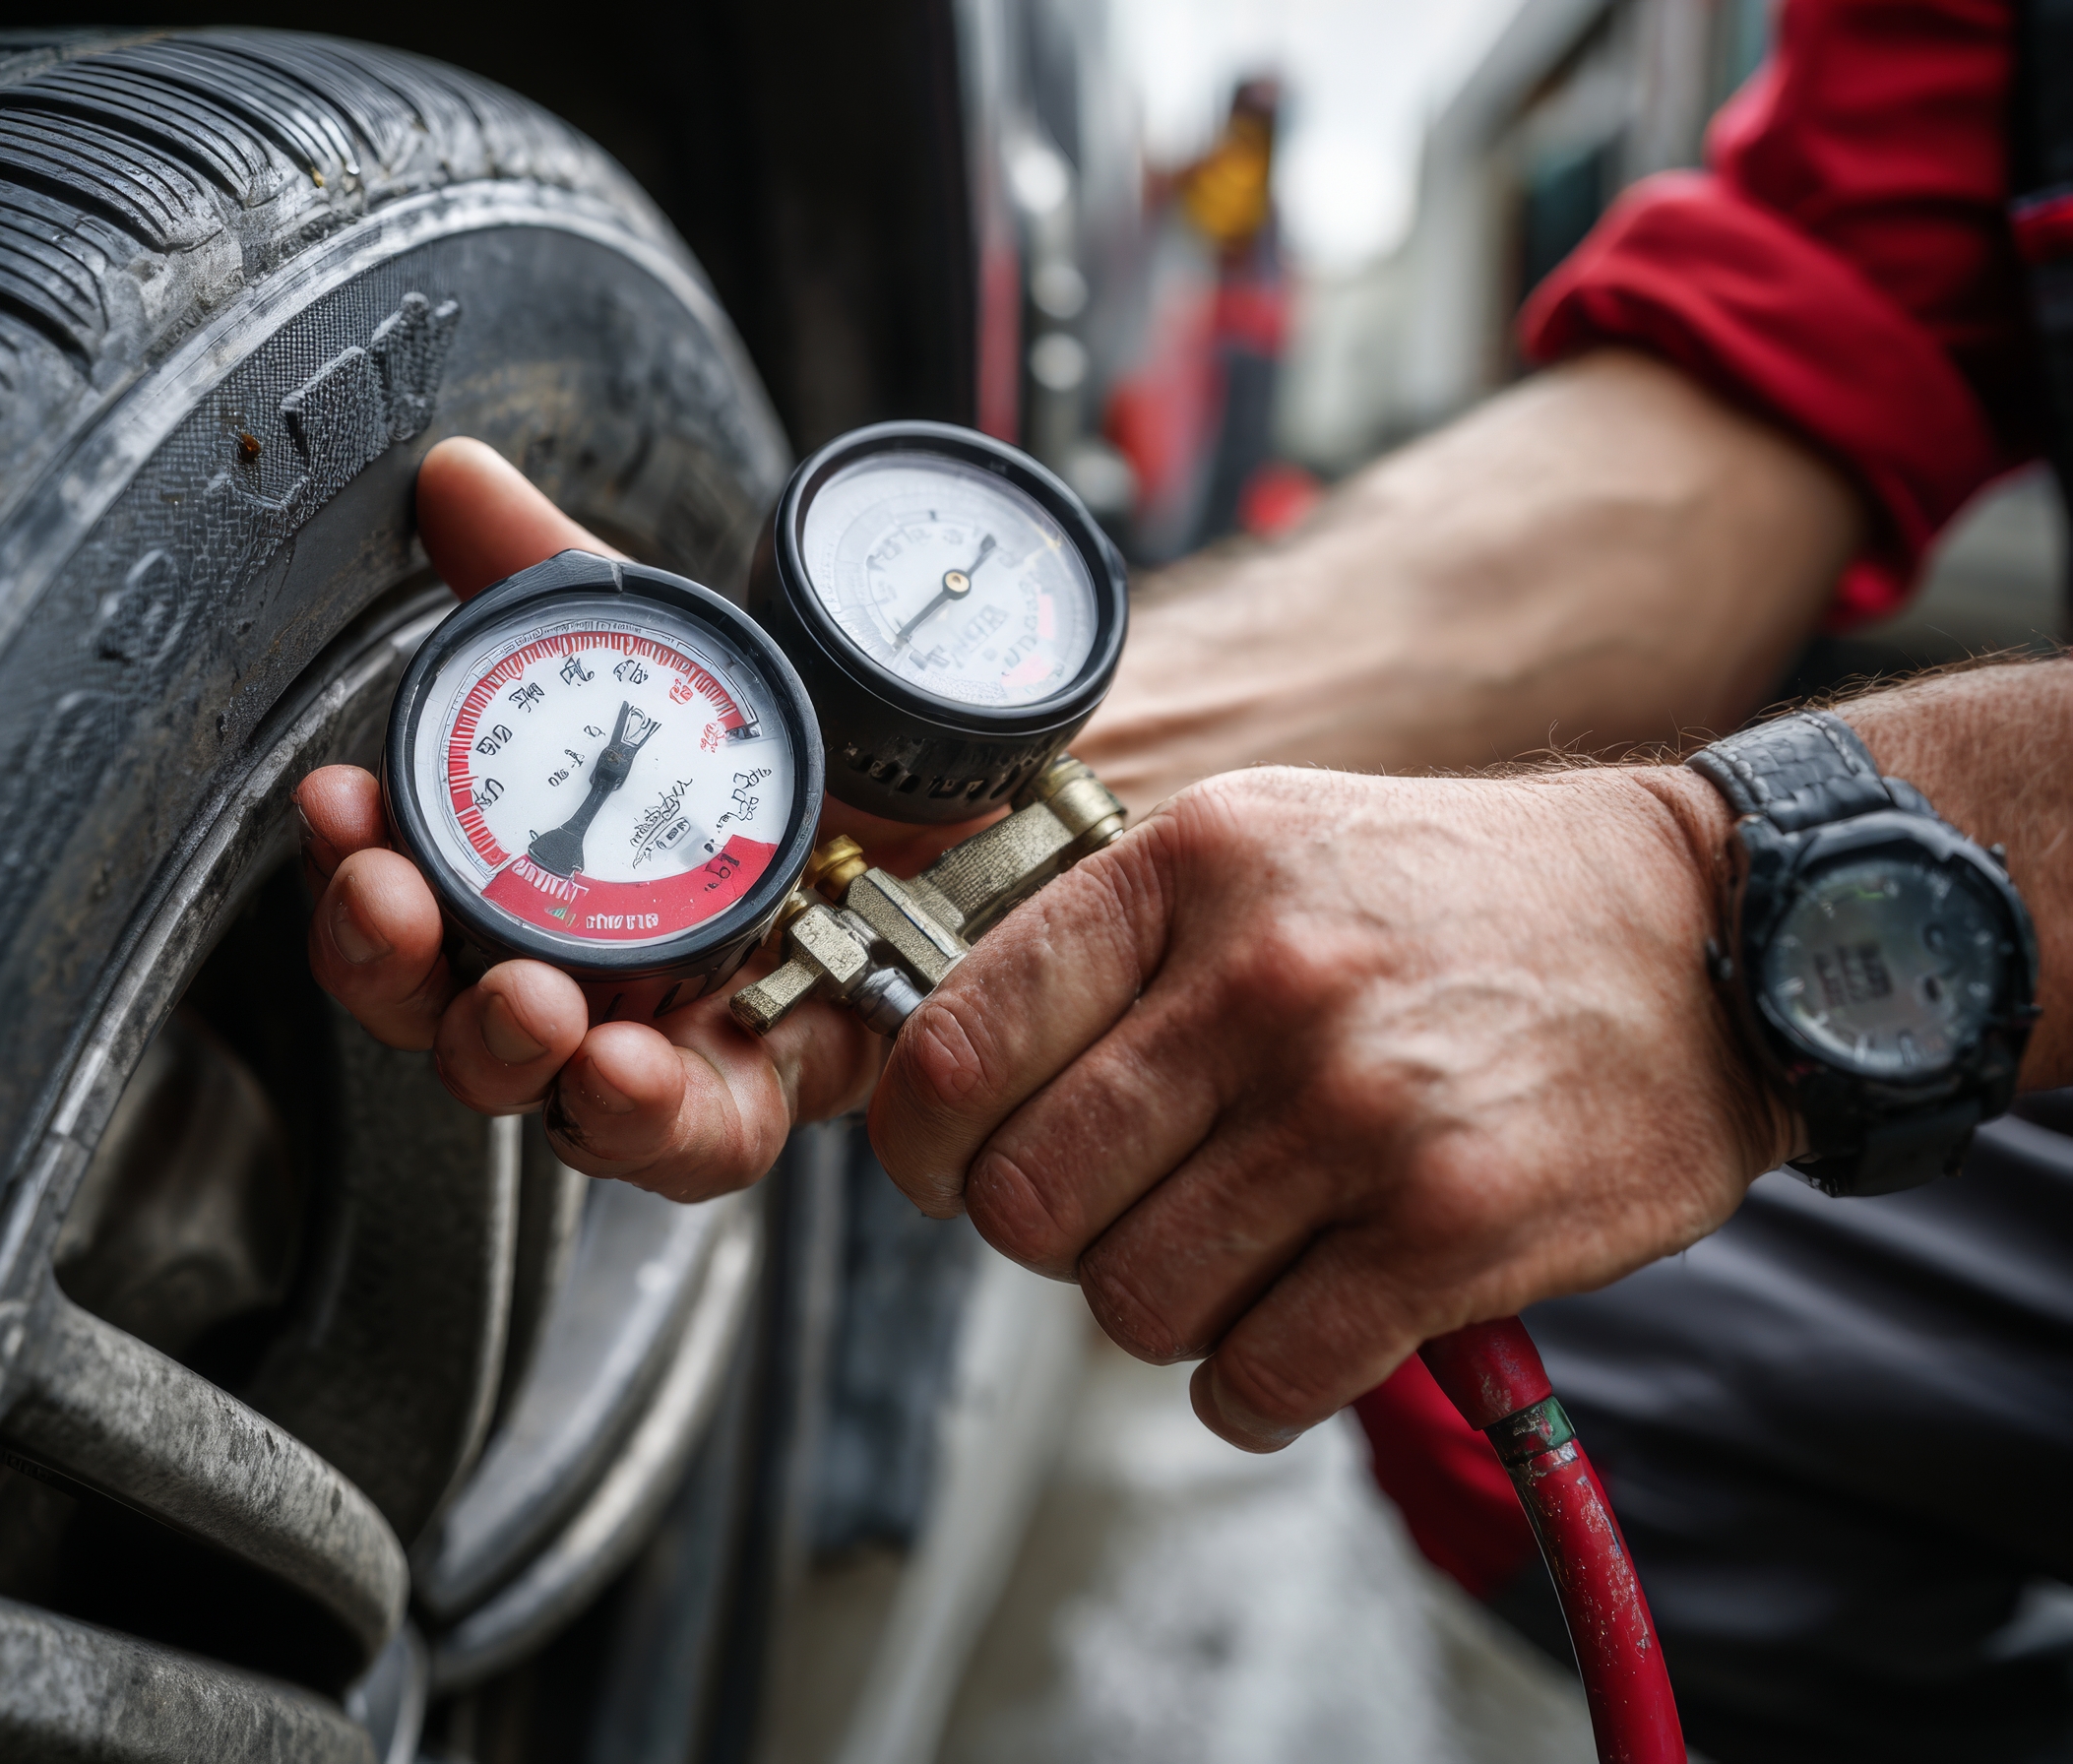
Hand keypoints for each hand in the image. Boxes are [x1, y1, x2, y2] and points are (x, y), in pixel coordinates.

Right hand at [297, 438, 927, 1196]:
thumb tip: (455, 477)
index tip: (337, 803)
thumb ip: (556, 574)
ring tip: (527, 1003)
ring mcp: (656, 1049)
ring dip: (504, 1051)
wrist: (971, 814)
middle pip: (437, 1010)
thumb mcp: (673, 653)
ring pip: (540, 1093)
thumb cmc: (794, 759)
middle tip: (391, 906)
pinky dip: (645, 1121)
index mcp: (526, 883)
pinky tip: (630, 1075)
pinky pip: (686, 1143)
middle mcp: (572, 979)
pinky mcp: (756, 1096)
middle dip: (391, 963)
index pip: (402, 892)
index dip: (349, 859)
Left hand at [867, 762, 1794, 1450]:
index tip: (946, 1170)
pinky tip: (1297, 1331)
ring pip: (1134, 1303)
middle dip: (1056, 1238)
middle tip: (1123, 1215)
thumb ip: (1107, 950)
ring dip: (1167, 1310)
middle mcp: (1261, 981)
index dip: (921, 1144)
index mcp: (1188, 869)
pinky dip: (1253, 1388)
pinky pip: (1258, 1378)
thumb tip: (945, 1090)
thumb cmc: (1457, 901)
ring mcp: (1356, 1112)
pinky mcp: (1449, 1232)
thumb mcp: (1260, 846)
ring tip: (1243, 1252)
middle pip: (1029, 1203)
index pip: (956, 1049)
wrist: (1709, 936)